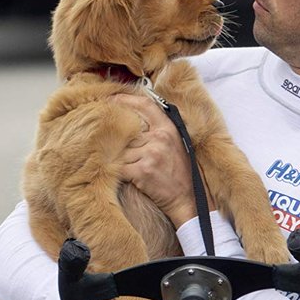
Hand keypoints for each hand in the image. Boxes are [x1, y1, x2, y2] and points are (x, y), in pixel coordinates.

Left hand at [111, 94, 196, 227]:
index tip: (112, 99)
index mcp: (168, 129)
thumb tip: (134, 120)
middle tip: (124, 153)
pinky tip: (130, 178)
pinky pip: (120, 167)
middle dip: (122, 145)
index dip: (125, 99)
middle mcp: (159, 138)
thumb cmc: (180, 173)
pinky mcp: (142, 171)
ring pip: (121, 151)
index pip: (145, 105)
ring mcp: (151, 153)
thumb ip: (158, 131)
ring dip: (122, 161)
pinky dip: (120, 173)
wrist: (188, 199)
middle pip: (127, 134)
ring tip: (134, 171)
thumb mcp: (176, 144)